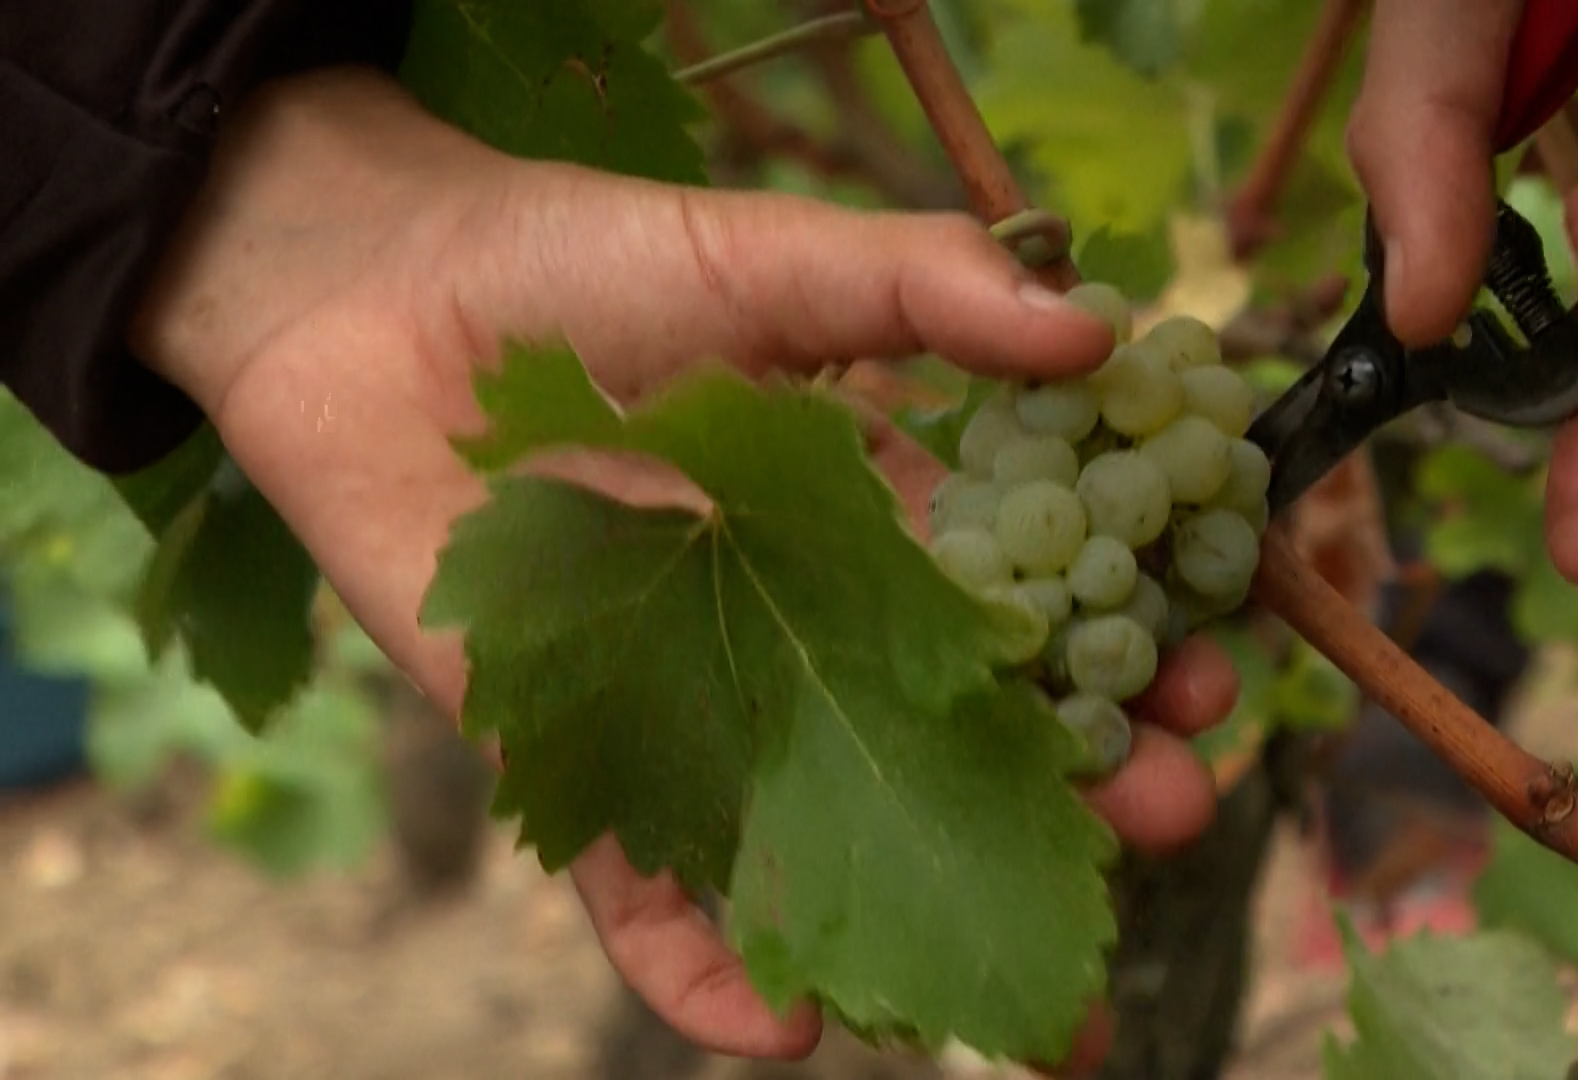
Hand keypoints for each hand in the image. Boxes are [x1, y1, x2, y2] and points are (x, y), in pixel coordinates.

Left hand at [131, 69, 1237, 1071]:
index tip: (1207, 679)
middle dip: (1069, 790)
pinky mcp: (574, 761)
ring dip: (928, 915)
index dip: (1118, 643)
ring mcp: (695, 708)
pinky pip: (645, 893)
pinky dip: (707, 969)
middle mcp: (798, 633)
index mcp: (865, 524)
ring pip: (827, 839)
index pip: (1023, 604)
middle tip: (1171, 820)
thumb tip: (1100, 335)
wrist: (370, 297)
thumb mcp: (768, 257)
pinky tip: (789, 1024)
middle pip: (953, 738)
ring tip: (1041, 998)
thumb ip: (921, 288)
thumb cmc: (576, 261)